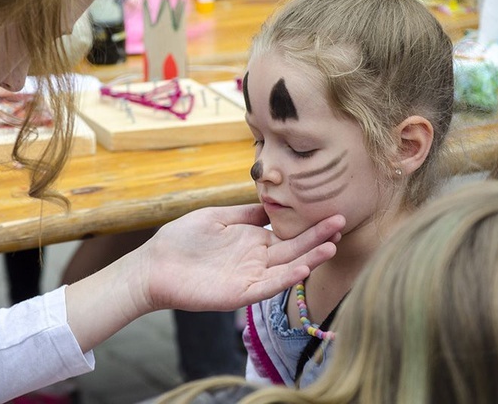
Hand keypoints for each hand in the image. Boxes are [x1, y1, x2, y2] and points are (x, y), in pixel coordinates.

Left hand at [135, 204, 343, 312]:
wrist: (154, 265)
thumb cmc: (181, 240)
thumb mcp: (216, 217)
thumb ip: (245, 213)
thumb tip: (271, 202)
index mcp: (251, 240)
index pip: (287, 234)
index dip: (309, 225)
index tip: (331, 211)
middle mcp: (256, 259)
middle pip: (294, 249)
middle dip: (318, 237)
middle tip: (343, 222)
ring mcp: (249, 277)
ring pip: (286, 268)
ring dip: (309, 258)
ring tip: (332, 245)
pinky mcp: (239, 294)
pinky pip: (267, 286)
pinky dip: (286, 278)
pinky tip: (303, 267)